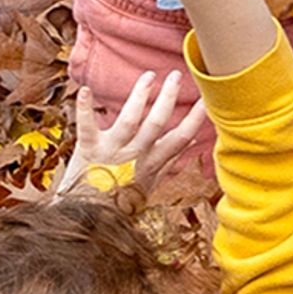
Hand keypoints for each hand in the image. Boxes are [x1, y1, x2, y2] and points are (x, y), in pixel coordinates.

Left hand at [56, 67, 207, 191]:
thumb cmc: (118, 200)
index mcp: (149, 164)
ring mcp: (110, 152)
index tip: (208, 100)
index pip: (178, 139)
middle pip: (155, 125)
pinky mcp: (87, 149)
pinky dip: (85, 110)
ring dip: (139, 97)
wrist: (86, 218)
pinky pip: (86, 128)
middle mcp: (132, 156)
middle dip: (168, 99)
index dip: (194, 120)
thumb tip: (192, 139)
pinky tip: (85, 91)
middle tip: (178, 75)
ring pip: (129, 121)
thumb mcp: (148, 183)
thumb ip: (168, 159)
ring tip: (149, 76)